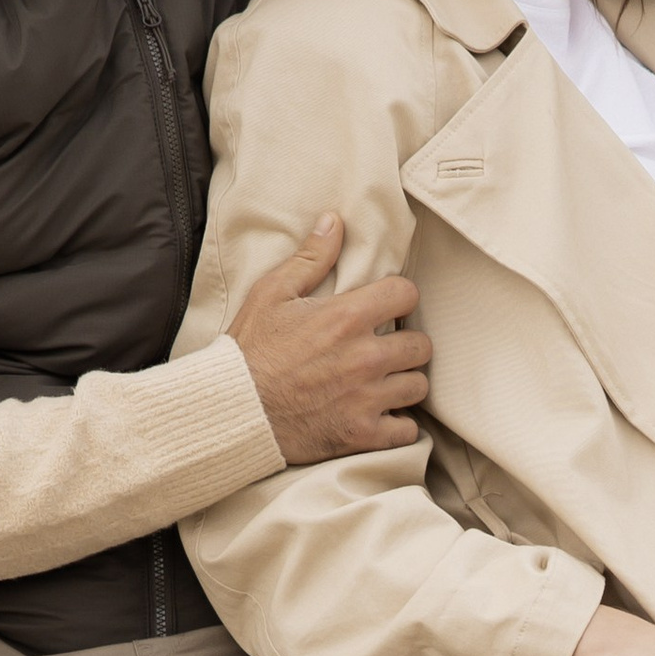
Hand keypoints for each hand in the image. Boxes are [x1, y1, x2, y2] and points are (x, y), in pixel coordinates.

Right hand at [231, 216, 430, 465]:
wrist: (233, 411)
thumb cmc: (249, 350)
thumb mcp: (271, 294)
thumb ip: (310, 258)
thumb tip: (335, 221)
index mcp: (347, 318)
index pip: (407, 294)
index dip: (398, 298)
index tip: (386, 308)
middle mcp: (365, 357)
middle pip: (421, 344)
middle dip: (405, 343)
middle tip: (386, 348)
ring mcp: (367, 398)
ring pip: (418, 386)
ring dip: (403, 383)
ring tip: (383, 382)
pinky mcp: (363, 434)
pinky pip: (407, 430)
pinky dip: (398, 425)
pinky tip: (381, 416)